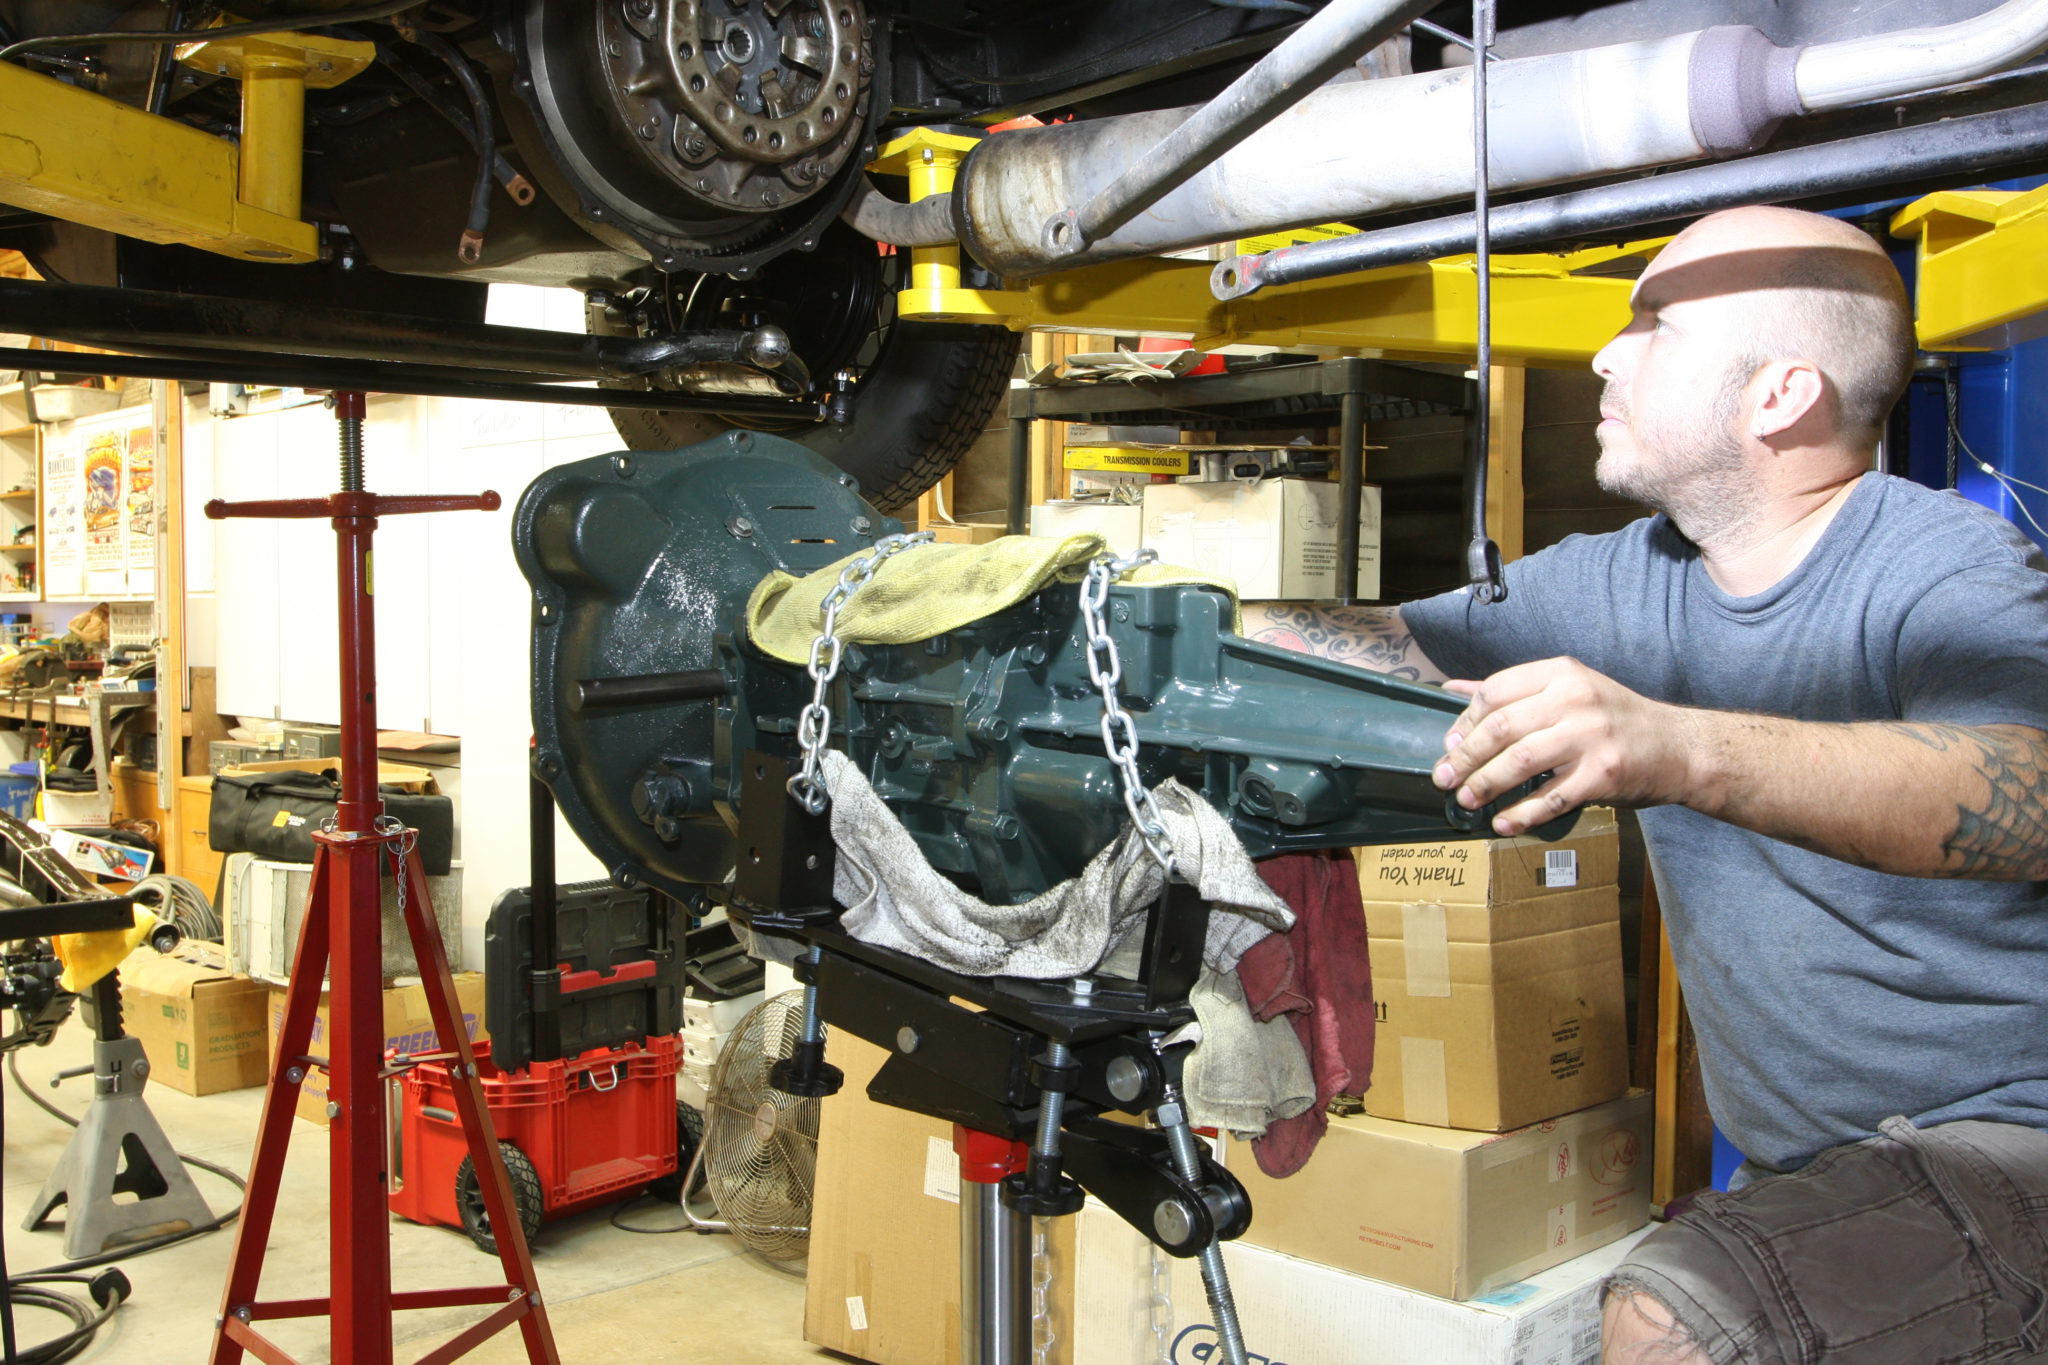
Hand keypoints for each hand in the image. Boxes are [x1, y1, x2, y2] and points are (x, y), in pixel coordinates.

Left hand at [1432, 657, 1693, 835]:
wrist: (1679, 747)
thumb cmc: (1615, 719)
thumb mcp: (1569, 688)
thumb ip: (1514, 691)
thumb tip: (1453, 690)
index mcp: (1561, 673)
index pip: (1495, 691)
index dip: (1465, 720)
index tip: (1450, 744)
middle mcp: (1575, 699)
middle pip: (1501, 728)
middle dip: (1465, 757)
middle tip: (1445, 778)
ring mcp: (1590, 737)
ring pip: (1520, 762)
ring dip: (1486, 785)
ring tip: (1467, 800)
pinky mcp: (1603, 775)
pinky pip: (1550, 798)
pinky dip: (1521, 814)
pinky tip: (1503, 823)